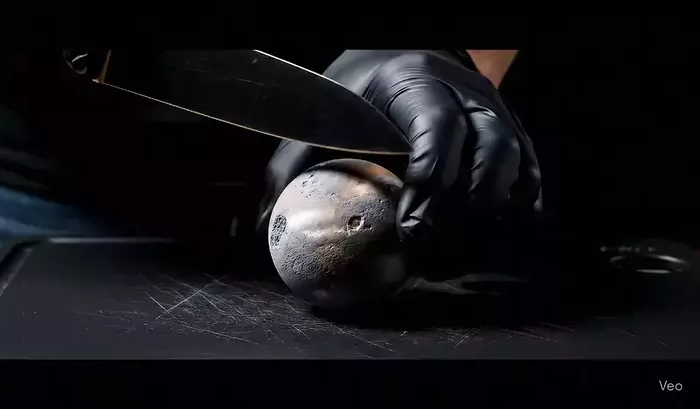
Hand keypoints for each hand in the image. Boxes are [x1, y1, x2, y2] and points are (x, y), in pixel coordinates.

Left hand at [258, 51, 540, 252]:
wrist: (404, 62)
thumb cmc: (356, 96)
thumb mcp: (319, 120)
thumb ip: (290, 169)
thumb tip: (264, 227)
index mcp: (418, 82)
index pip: (438, 128)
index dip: (432, 181)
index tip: (411, 229)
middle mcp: (467, 92)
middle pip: (488, 148)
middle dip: (463, 205)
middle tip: (432, 248)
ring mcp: (495, 109)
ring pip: (514, 161)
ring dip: (491, 210)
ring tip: (458, 246)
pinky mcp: (511, 129)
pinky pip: (528, 171)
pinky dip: (516, 204)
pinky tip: (491, 230)